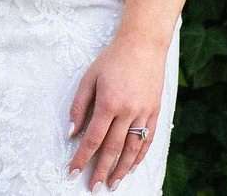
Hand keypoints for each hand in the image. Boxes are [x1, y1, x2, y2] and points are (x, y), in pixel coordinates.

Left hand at [68, 34, 167, 189]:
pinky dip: (139, 157)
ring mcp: (144, 114)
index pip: (92, 138)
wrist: (142, 45)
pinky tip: (130, 167)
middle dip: (100, 170)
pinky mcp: (155, 113)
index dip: (82, 158)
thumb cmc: (112, 59)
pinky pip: (147, 141)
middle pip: (112, 149)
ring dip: (120, 170)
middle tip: (92, 187)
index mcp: (108, 102)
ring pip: (131, 150)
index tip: (73, 171)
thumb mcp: (89, 77)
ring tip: (112, 184)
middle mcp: (127, 112)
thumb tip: (71, 131)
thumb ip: (79, 105)